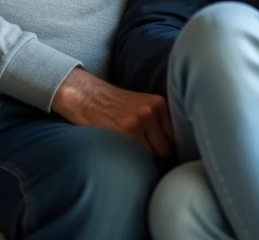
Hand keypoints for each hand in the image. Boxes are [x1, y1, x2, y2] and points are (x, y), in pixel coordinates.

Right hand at [52, 68, 173, 156]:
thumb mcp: (141, 105)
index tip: (155, 151)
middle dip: (156, 156)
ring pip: (152, 156)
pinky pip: (137, 158)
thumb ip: (157, 121)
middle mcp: (151, 112)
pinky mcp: (124, 134)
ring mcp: (138, 123)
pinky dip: (133, 162)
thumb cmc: (113, 105)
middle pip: (165, 148)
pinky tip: (125, 156)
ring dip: (145, 161)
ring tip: (133, 157)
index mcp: (158, 104)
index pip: (173, 136)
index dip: (164, 146)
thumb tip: (171, 148)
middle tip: (144, 158)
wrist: (85, 96)